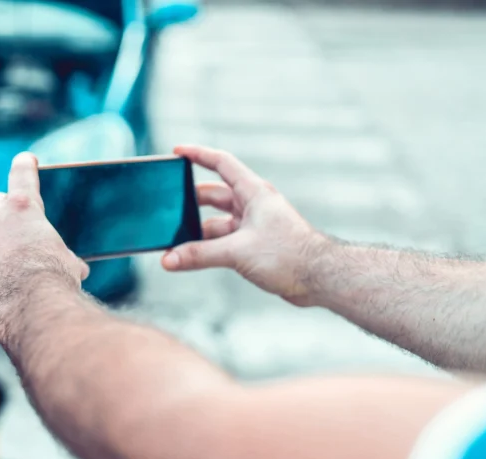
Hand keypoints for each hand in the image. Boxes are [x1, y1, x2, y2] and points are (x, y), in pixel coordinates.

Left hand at [0, 152, 88, 338]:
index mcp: (23, 207)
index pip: (22, 174)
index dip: (25, 165)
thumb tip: (76, 269)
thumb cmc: (54, 279)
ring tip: (16, 261)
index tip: (25, 159)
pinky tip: (5, 280)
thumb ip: (64, 256)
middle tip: (17, 220)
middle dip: (7, 209)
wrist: (30, 307)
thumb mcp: (68, 262)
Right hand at [165, 145, 331, 304]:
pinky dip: (206, 248)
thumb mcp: (237, 252)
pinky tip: (191, 258)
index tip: (177, 152)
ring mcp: (252, 226)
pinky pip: (222, 241)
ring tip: (173, 243)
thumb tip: (168, 260)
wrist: (318, 279)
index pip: (222, 163)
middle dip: (189, 201)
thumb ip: (199, 255)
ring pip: (215, 223)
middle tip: (166, 208)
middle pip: (213, 195)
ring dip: (196, 232)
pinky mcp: (253, 246)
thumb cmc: (288, 255)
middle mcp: (252, 205)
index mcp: (253, 193)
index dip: (198, 154)